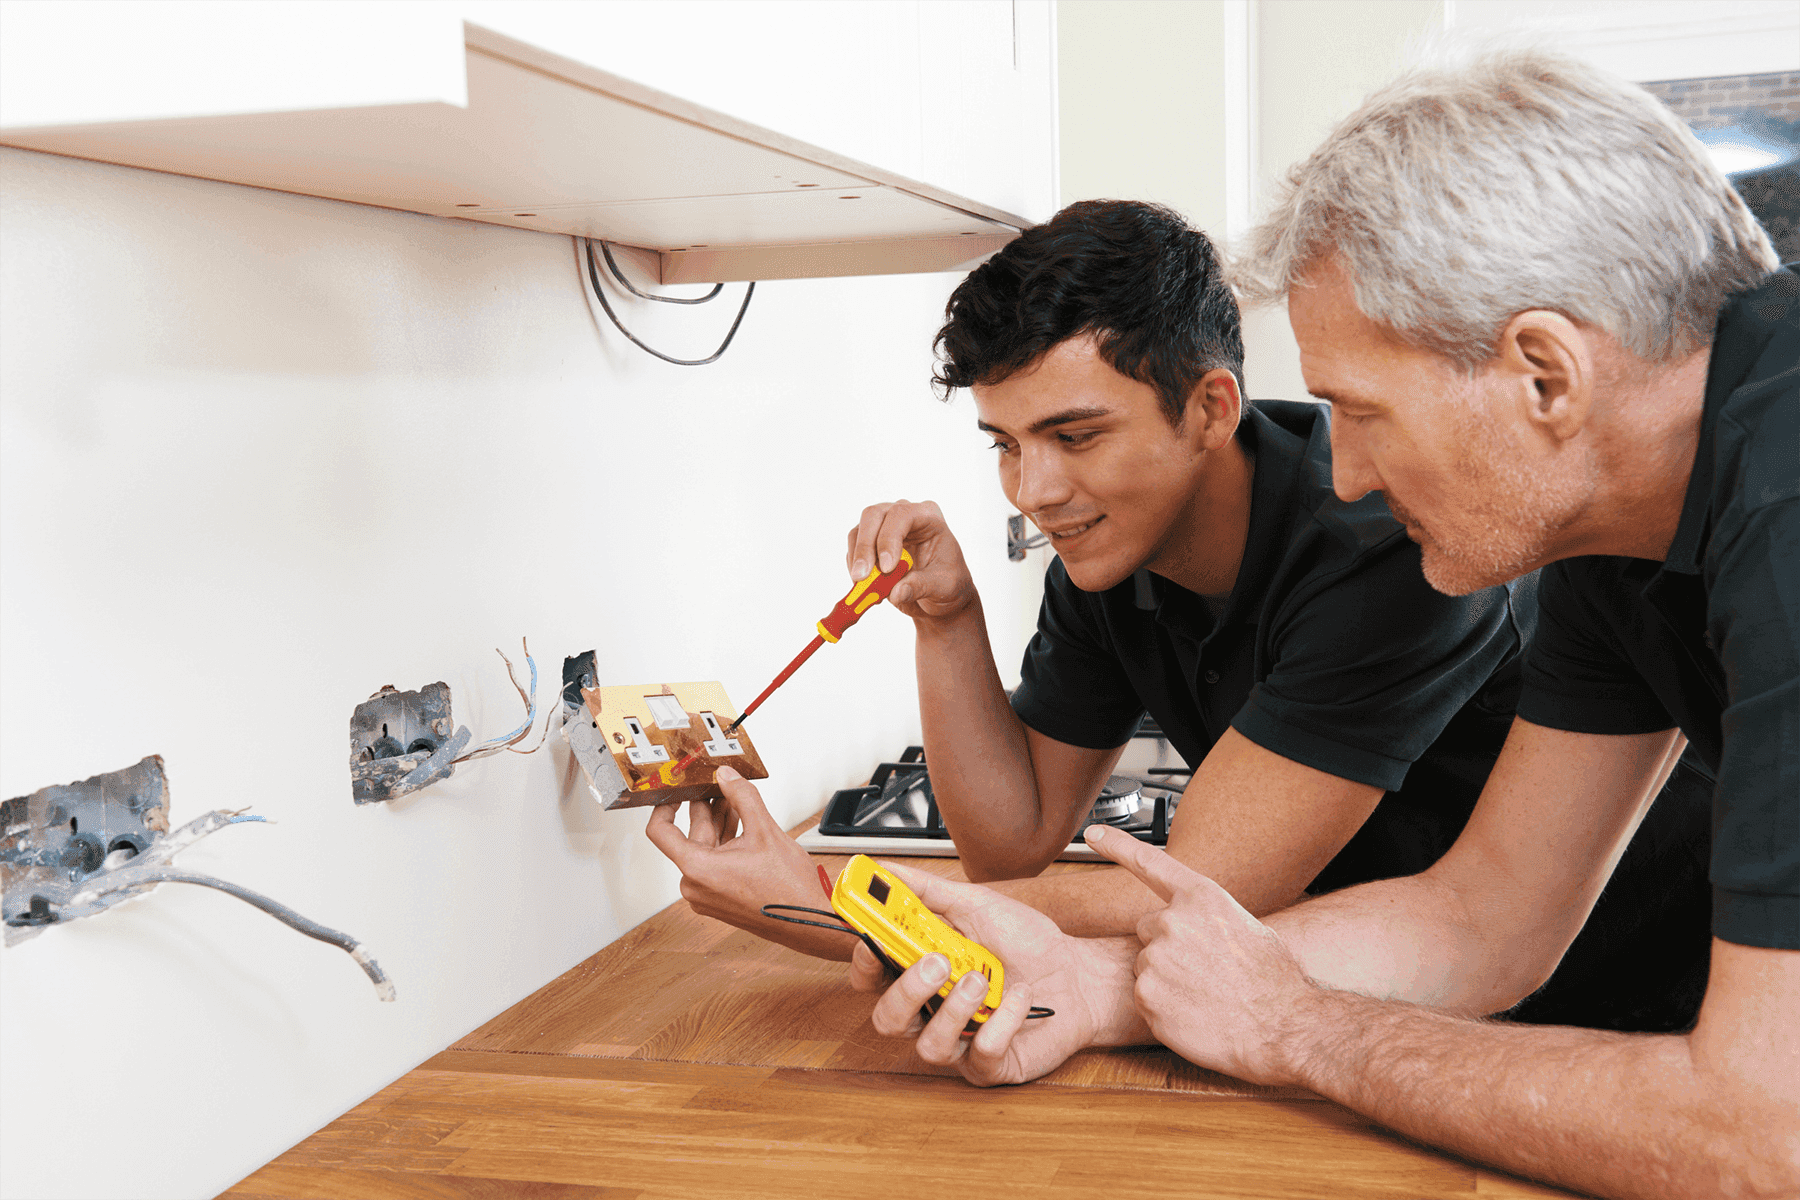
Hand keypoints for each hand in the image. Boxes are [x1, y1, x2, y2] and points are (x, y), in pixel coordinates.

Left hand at [645, 766, 855, 960]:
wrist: (808, 920)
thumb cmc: (788, 888)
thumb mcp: (764, 830)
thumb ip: (742, 796)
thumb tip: (727, 776)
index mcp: (697, 869)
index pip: (660, 831)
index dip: (665, 805)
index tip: (675, 792)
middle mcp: (695, 886)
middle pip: (690, 837)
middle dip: (707, 809)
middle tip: (719, 785)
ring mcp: (707, 895)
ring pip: (706, 849)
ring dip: (720, 825)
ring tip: (736, 802)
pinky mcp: (719, 899)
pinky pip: (714, 864)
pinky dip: (726, 843)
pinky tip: (742, 825)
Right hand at [845, 500, 977, 621]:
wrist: (939, 597)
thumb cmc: (948, 584)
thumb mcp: (943, 586)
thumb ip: (921, 586)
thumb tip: (896, 592)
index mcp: (928, 517)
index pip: (902, 515)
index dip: (889, 538)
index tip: (887, 568)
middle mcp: (904, 515)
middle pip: (873, 516)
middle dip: (865, 547)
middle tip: (862, 577)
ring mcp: (884, 527)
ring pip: (858, 531)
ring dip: (857, 560)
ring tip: (865, 586)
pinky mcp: (870, 543)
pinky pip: (854, 551)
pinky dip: (854, 569)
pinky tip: (866, 587)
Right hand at [847, 860, 1144, 1086]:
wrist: (1078, 973)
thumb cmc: (1026, 943)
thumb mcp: (976, 904)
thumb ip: (927, 891)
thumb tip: (883, 870)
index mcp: (923, 971)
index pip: (873, 977)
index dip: (865, 962)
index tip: (874, 939)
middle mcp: (934, 1010)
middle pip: (887, 1020)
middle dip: (906, 992)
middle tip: (938, 962)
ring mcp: (960, 1042)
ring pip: (928, 1046)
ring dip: (955, 1008)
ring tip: (983, 979)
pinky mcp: (991, 1066)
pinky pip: (980, 1055)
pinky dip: (1001, 1022)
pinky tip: (1019, 998)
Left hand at [1088, 824, 1315, 1085]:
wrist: (1285, 1026)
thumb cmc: (1275, 981)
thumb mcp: (1249, 928)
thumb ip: (1211, 917)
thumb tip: (1202, 923)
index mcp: (1202, 898)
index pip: (1150, 862)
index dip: (1118, 846)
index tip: (1093, 834)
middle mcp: (1173, 921)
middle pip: (1149, 929)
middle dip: (1167, 946)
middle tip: (1203, 971)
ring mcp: (1157, 958)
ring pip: (1146, 966)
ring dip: (1167, 980)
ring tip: (1205, 995)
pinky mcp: (1147, 995)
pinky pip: (1144, 997)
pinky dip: (1163, 1008)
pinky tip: (1194, 1014)